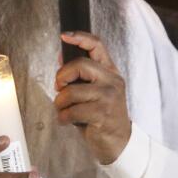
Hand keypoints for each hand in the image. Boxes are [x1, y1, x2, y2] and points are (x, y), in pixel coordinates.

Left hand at [55, 31, 131, 162]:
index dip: (80, 37)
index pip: (97, 45)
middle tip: (59, 88)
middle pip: (80, 65)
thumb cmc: (102, 115)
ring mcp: (109, 97)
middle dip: (62, 77)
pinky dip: (63, 117)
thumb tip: (60, 57)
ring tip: (63, 110)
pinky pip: (72, 111)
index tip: (64, 35)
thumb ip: (79, 75)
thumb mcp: (94, 91)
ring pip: (72, 91)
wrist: (119, 142)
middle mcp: (112, 81)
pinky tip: (66, 120)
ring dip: (60, 103)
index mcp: (110, 72)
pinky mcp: (102, 114)